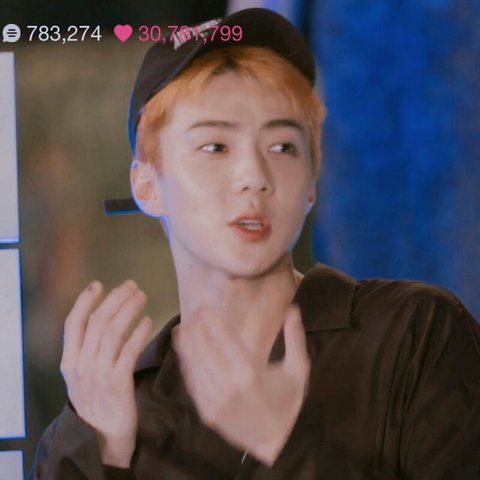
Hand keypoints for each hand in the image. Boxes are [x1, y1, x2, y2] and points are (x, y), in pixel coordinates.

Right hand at [60, 280, 152, 466]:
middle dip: (115, 299)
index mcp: (69, 361)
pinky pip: (128, 351)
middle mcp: (81, 365)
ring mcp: (98, 374)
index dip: (85, 301)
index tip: (98, 284)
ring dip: (128, 310)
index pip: (73, 324)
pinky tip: (148, 321)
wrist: (103, 436)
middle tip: (132, 285)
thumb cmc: (96, 401)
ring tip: (142, 296)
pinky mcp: (118, 383)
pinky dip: (139, 333)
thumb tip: (101, 317)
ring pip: (112, 332)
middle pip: (97, 322)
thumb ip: (85, 351)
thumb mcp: (81, 376)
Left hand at [172, 305, 309, 466]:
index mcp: (250, 373)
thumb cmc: (289, 403)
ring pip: (195, 365)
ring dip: (187, 343)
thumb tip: (293, 308)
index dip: (212, 320)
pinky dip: (186, 364)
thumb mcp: (298, 370)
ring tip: (183, 325)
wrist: (278, 444)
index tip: (206, 305)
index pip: (224, 339)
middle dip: (197, 327)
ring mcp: (215, 400)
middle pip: (206, 348)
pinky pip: (193, 383)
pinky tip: (184, 351)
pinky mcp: (207, 412)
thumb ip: (295, 338)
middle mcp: (228, 385)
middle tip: (194, 310)